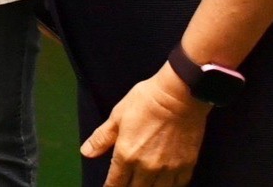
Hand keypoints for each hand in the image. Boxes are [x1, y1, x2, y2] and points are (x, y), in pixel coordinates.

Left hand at [81, 64, 210, 186]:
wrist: (180, 95)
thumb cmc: (146, 101)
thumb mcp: (117, 116)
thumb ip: (102, 138)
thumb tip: (86, 153)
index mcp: (127, 154)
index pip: (115, 183)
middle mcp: (147, 167)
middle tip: (125, 184)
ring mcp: (168, 169)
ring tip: (144, 184)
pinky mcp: (186, 166)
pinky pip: (177, 185)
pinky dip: (169, 186)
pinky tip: (164, 183)